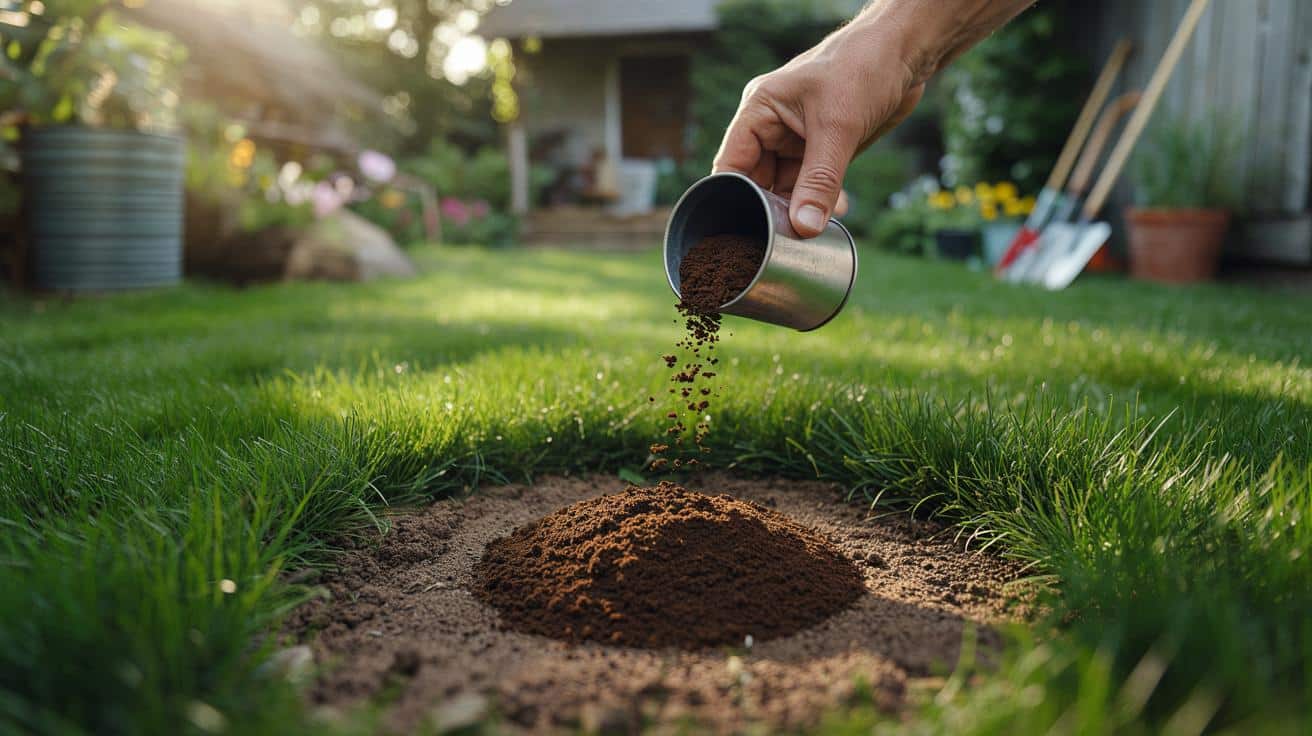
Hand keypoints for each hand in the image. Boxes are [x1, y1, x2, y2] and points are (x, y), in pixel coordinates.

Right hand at [713, 30, 924, 237]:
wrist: (906, 53)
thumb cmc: (863, 67)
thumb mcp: (838, 128)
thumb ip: (819, 181)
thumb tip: (804, 228)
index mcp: (759, 110)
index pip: (731, 165)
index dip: (734, 200)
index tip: (746, 234)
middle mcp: (771, 127)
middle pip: (757, 182)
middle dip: (772, 210)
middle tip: (788, 236)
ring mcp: (796, 140)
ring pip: (786, 189)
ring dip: (800, 209)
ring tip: (815, 227)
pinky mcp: (822, 150)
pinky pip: (812, 186)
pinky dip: (821, 202)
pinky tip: (836, 213)